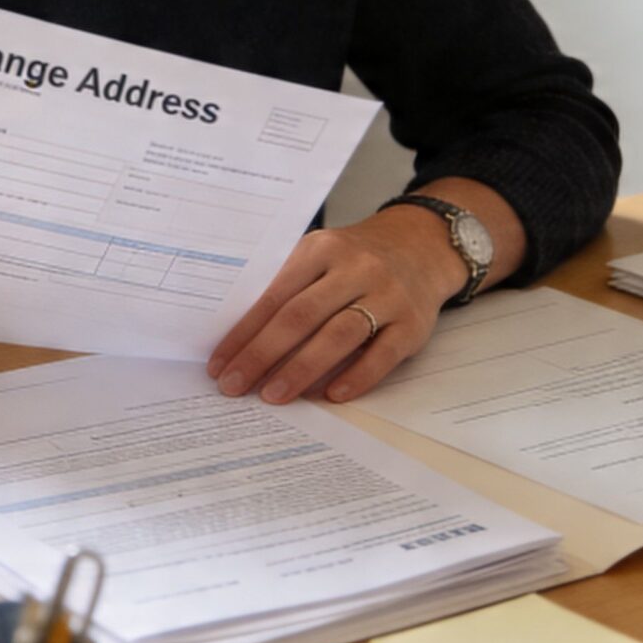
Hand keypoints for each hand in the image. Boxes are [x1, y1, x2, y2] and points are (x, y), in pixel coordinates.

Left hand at [203, 207, 468, 404]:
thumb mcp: (321, 256)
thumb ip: (288, 288)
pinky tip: (330, 395)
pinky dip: (356, 376)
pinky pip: (383, 354)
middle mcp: (356, 269)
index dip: (244, 333)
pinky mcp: (413, 324)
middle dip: (262, 354)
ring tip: (273, 395)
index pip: (274, 296)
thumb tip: (242, 340)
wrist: (422, 246)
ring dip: (301, 369)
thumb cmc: (355, 259)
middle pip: (301, 316)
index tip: (219, 364)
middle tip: (235, 386)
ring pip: (339, 335)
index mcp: (321, 249)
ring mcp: (387, 296)